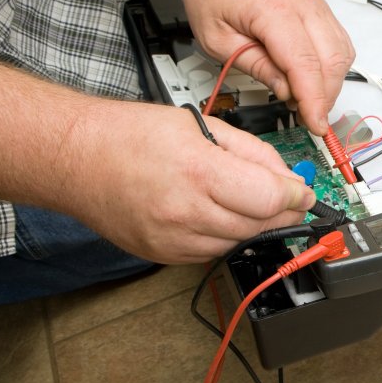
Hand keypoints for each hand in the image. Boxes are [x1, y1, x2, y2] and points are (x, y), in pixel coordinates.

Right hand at [62, 100, 315, 262]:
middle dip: (283, 212)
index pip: (272, 198)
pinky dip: (226, 236)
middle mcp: (186, 212)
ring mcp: (173, 239)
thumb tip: (289, 179)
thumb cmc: (130, 135)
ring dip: (255, 225)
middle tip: (290, 200)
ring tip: (247, 200)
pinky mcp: (163, 255)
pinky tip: (216, 214)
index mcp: (199, 172)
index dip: (298, 196)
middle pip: (261, 224)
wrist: (74, 158)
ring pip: (240, 242)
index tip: (307, 193)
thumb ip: (253, 154)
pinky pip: (213, 252)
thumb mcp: (203, 126)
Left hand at [179, 0, 354, 135]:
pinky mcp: (320, 10)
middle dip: (325, 97)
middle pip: (332, 62)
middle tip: (307, 117)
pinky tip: (315, 79)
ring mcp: (317, 6)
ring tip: (307, 99)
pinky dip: (334, 67)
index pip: (306, 64)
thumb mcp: (217, 38)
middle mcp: (304, 6)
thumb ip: (255, 66)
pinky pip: (341, 44)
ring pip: (343, 55)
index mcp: (275, 12)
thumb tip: (286, 90)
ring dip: (331, 83)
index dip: (314, 99)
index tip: (315, 124)